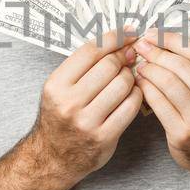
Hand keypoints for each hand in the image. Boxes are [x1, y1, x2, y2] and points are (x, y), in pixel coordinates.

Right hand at [27, 28, 143, 182]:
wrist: (53, 157)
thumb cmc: (60, 117)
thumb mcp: (60, 87)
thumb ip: (84, 66)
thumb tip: (121, 42)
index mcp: (56, 85)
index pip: (91, 50)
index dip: (114, 37)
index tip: (129, 32)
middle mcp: (69, 103)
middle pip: (110, 66)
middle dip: (124, 57)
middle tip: (130, 56)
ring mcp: (87, 121)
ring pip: (123, 84)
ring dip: (131, 77)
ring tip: (128, 78)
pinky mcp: (104, 137)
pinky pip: (131, 106)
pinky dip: (137, 96)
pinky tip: (132, 94)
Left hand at [131, 30, 189, 176]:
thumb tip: (167, 39)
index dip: (172, 39)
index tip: (155, 34)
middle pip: (179, 66)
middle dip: (156, 52)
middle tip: (142, 46)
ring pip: (166, 83)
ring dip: (149, 69)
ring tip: (141, 64)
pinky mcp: (181, 133)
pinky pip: (158, 103)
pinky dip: (146, 88)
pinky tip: (141, 83)